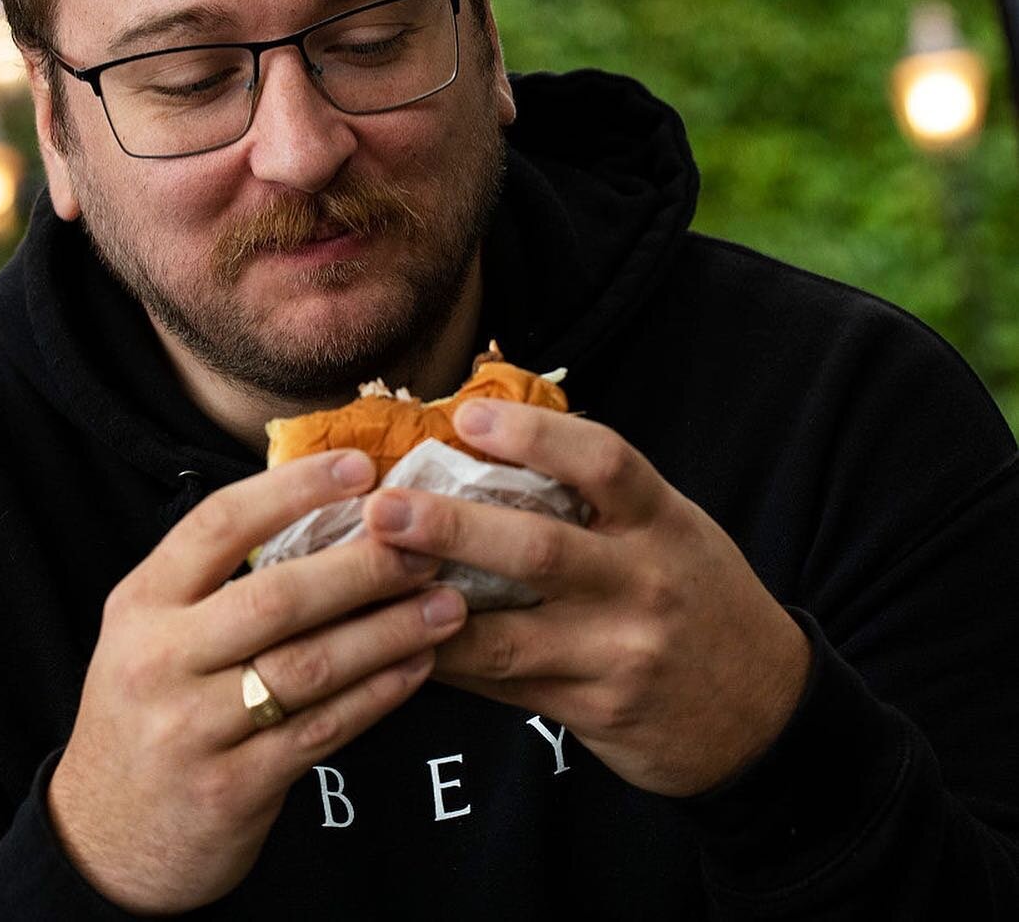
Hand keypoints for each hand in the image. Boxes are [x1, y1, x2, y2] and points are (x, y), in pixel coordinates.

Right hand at [48, 449, 466, 913]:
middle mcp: (161, 659)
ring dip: (388, 631)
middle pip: (277, 597)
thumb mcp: (152, 631)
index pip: (220, 524)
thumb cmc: (149, 711)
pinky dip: (378, 694)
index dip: (294, 489)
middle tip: (426, 544)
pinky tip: (418, 665)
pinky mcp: (231, 789)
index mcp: (142, 602)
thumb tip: (327, 511)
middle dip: (363, 566)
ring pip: (309, 666)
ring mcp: (192, 729)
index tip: (362, 466)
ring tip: (445, 603)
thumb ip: (217, 580)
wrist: (105, 840)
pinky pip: (322, 729)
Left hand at [361, 401, 810, 797]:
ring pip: (510, 634)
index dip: (534, 434)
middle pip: (542, 548)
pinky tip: (397, 640)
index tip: (466, 416)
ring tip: (368, 580)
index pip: (605, 462)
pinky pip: (505, 685)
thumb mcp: (669, 529)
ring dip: (429, 608)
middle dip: (454, 528)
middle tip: (382, 507)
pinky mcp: (593, 709)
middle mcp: (644, 583)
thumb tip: (488, 443)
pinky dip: (449, 661)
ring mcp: (618, 653)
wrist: (763, 714)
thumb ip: (600, 496)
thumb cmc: (697, 595)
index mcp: (663, 521)